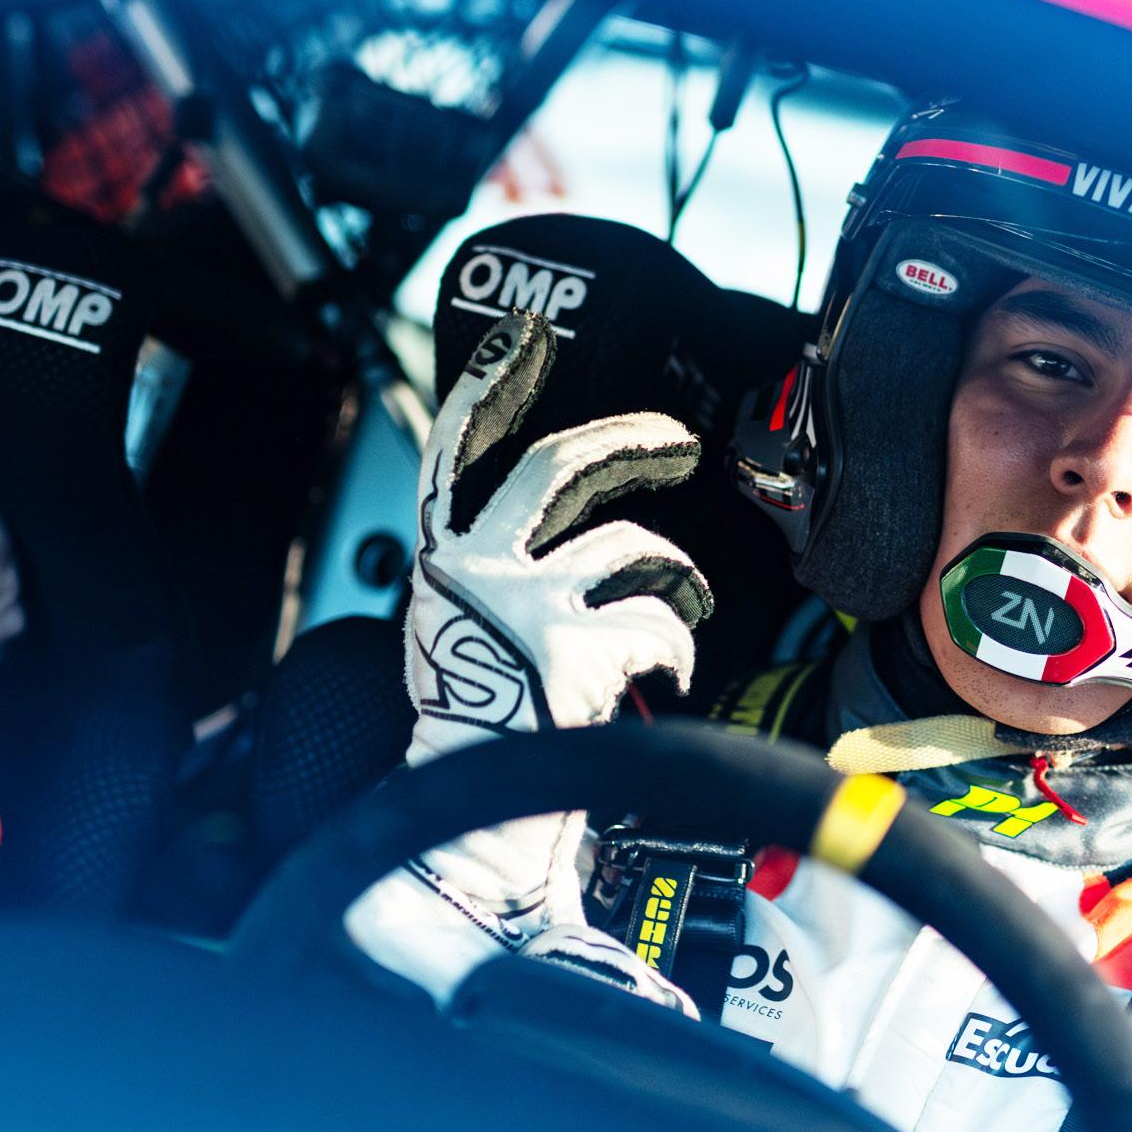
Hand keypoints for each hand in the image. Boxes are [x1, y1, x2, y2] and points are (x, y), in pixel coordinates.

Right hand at [405, 312, 710, 763]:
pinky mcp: (573, 648)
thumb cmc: (485, 708)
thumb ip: (502, 554)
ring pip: (633, 549)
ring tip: (686, 608)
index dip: (492, 385)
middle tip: (680, 442)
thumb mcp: (468, 615)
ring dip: (679, 579)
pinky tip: (668, 672)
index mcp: (446, 557)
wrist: (481, 796)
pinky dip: (680, 647)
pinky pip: (660, 621)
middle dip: (632, 441)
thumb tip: (566, 500)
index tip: (525, 335)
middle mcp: (476, 570)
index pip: (458, 449)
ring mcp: (524, 606)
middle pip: (559, 467)